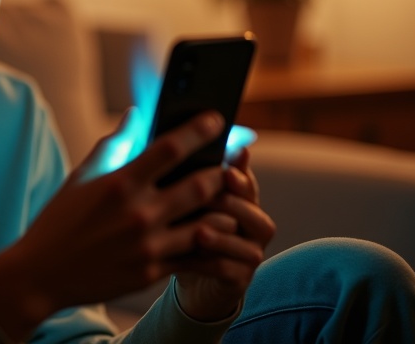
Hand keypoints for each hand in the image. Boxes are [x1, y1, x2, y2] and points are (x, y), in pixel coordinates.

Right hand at [0, 108, 231, 338]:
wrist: (41, 274)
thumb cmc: (59, 221)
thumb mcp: (80, 177)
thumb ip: (112, 145)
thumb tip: (135, 116)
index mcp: (120, 183)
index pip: (170, 148)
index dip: (198, 130)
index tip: (216, 120)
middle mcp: (138, 212)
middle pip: (200, 185)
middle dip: (221, 172)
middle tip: (230, 165)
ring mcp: (147, 245)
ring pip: (207, 224)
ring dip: (223, 210)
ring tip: (231, 202)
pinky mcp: (151, 272)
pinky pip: (195, 258)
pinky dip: (213, 246)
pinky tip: (220, 237)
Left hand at [173, 146, 276, 320]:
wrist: (184, 274)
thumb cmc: (178, 229)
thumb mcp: (175, 200)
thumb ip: (178, 174)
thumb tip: (163, 137)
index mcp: (238, 199)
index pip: (244, 181)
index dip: (239, 172)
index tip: (227, 164)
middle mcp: (251, 223)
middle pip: (251, 207)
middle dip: (230, 200)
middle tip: (209, 194)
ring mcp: (249, 252)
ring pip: (249, 240)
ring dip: (223, 235)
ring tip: (199, 230)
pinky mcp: (240, 278)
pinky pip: (232, 269)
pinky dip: (214, 262)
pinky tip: (193, 257)